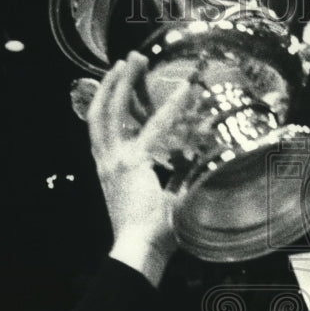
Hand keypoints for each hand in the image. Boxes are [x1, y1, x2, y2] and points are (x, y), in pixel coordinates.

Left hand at [84, 51, 197, 279]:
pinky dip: (100, 115)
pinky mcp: (103, 172)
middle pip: (112, 109)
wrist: (137, 253)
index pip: (156, 124)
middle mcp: (114, 159)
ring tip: (114, 71)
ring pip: (97, 120)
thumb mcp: (183, 200)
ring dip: (105, 93)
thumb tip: (212, 148)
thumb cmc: (162, 231)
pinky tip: (107, 106)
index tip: (188, 85)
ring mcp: (104, 165)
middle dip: (122, 80)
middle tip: (133, 58)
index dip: (174, 103)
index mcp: (135, 164)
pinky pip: (97, 136)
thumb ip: (195, 173)